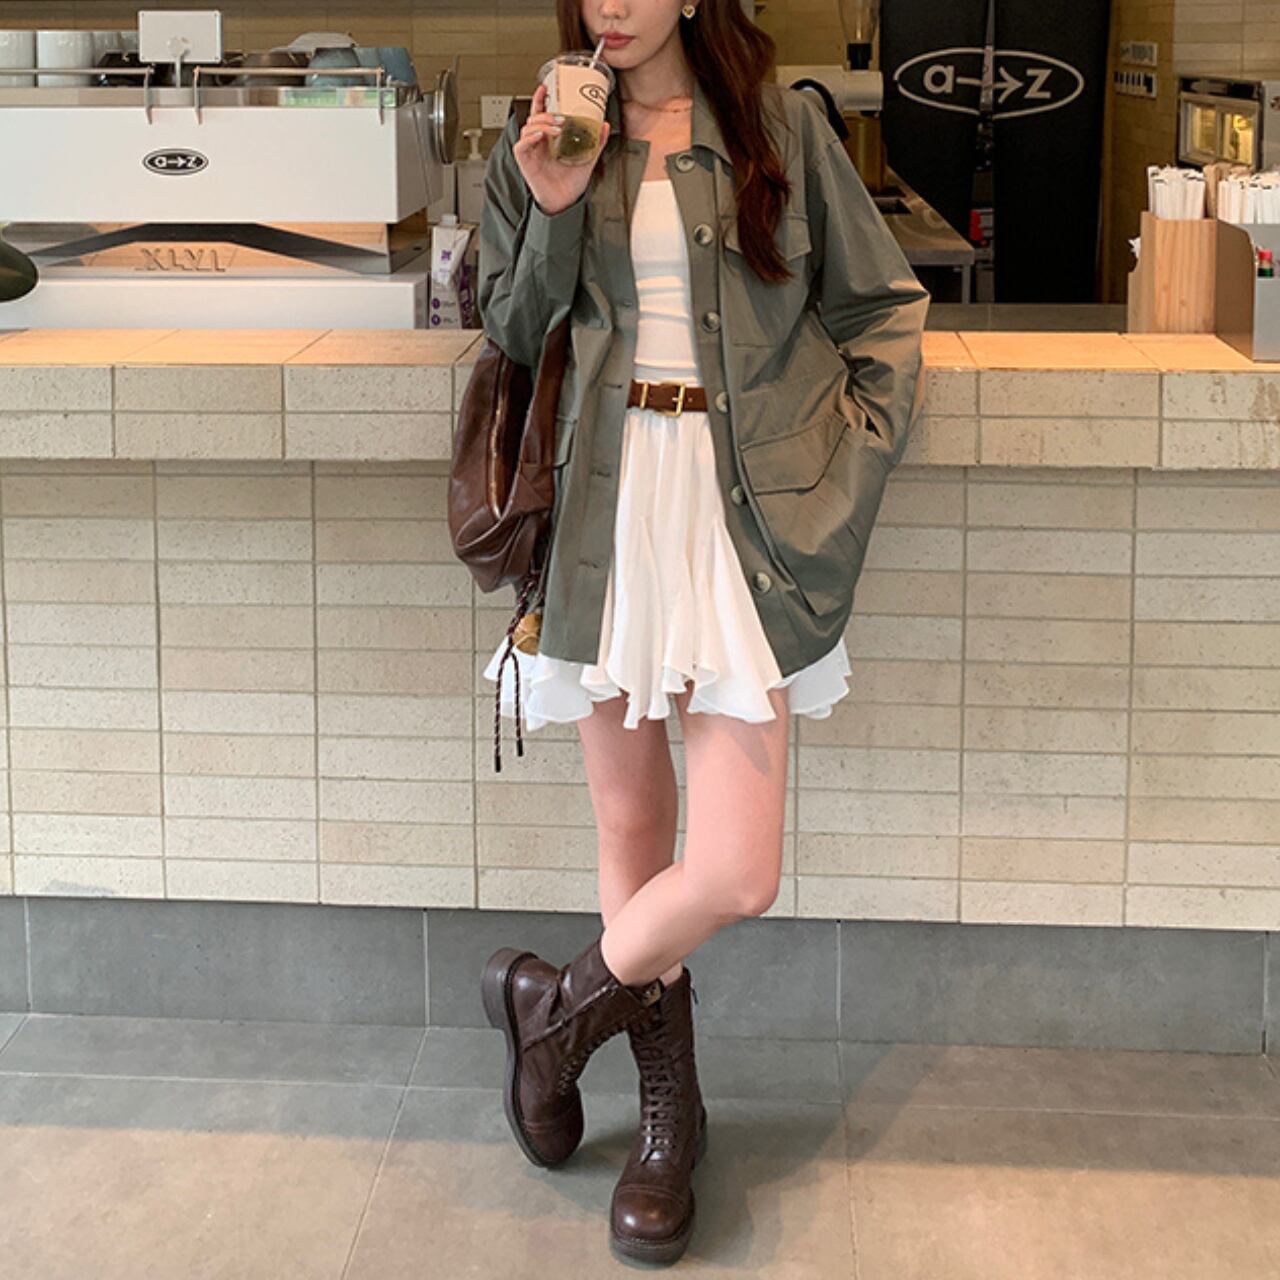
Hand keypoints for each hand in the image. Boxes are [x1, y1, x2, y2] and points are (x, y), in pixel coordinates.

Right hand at [513, 81, 610, 216]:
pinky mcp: (525, 161)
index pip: (542, 113)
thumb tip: (605, 124)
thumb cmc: (571, 182)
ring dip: (541, 124)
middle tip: (560, 116)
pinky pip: (522, 145)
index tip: (546, 87)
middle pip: (534, 117)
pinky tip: (541, 137)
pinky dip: (530, 138)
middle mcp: (538, 142)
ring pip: (528, 128)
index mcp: (550, 138)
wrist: (566, 202)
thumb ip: (595, 141)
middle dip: (546, 113)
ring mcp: (531, 151)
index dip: (541, 99)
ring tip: (556, 128)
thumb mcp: (587, 158)